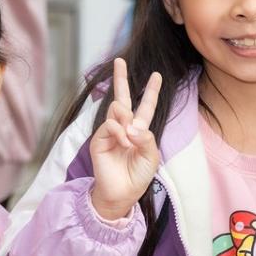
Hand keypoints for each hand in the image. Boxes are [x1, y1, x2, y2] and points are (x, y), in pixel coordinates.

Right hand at [88, 58, 162, 221]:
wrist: (123, 194)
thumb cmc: (138, 176)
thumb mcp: (151, 156)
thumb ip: (146, 138)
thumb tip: (131, 124)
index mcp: (139, 130)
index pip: (145, 106)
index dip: (150, 91)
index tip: (156, 76)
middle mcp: (123, 127)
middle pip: (121, 98)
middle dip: (121, 78)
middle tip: (119, 61)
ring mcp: (110, 133)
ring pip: (117, 110)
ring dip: (126, 119)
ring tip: (130, 137)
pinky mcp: (99, 140)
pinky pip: (110, 125)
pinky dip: (119, 132)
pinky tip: (124, 143)